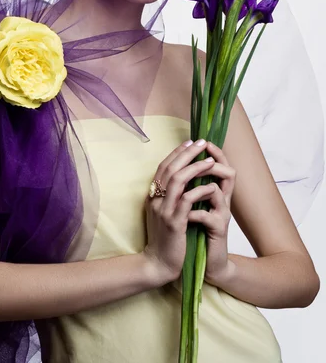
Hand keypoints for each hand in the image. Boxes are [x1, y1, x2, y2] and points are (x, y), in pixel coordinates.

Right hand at [142, 138, 217, 285]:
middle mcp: (155, 200)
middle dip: (186, 153)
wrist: (158, 265)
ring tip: (209, 160)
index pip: (163, 167)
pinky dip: (197, 190)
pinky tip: (209, 186)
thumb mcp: (163, 214)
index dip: (176, 153)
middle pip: (170, 169)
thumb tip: (181, 180)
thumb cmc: (164, 239)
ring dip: (194, 168)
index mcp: (152, 196)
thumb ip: (168, 198)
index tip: (190, 142)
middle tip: (200, 142)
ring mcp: (163, 211)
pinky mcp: (173, 223)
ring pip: (177, 181)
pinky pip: (186, 201)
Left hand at [188, 142, 236, 285]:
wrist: (207, 263)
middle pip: (227, 174)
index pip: (220, 167)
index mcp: (214, 194)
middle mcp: (221, 202)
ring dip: (202, 186)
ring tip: (188, 184)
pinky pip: (207, 216)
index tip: (201, 141)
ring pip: (218, 192)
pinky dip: (194, 213)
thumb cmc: (196, 232)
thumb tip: (177, 167)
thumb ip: (190, 189)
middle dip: (213, 163)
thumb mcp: (192, 206)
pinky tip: (185, 215)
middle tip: (202, 155)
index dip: (214, 153)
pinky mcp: (218, 231)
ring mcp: (221, 215)